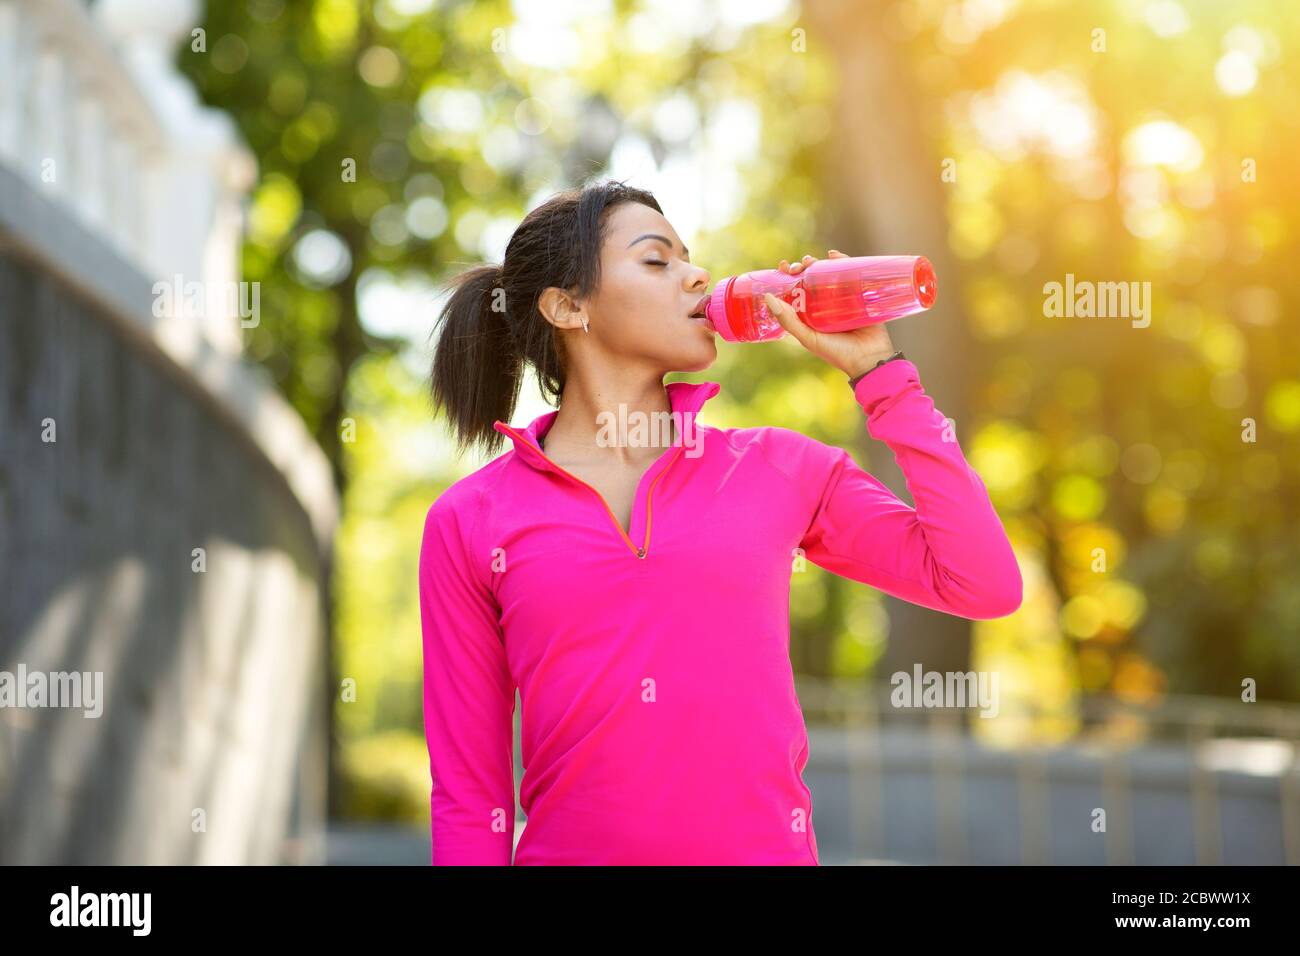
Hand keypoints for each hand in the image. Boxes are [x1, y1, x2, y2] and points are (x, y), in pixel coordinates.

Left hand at [767, 250, 896, 377]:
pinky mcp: (860, 294)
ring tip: (813, 261)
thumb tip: (767, 297)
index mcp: (811, 314)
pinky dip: (843, 261)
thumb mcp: (808, 338)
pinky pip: (851, 274)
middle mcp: (825, 304)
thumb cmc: (837, 352)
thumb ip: (788, 321)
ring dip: (820, 263)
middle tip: (800, 266)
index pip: (796, 290)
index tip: (782, 266)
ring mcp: (844, 298)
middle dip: (803, 268)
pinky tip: (834, 255)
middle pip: (812, 279)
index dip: (788, 277)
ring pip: (830, 274)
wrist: (869, 359)